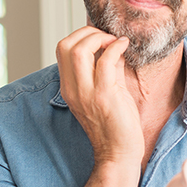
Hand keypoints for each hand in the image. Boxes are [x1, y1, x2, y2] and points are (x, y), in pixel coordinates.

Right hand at [56, 26, 143, 165]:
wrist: (118, 154)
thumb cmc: (116, 125)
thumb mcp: (108, 91)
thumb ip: (107, 68)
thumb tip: (114, 46)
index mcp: (70, 87)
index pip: (62, 49)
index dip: (81, 36)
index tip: (101, 37)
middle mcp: (73, 89)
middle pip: (65, 45)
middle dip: (87, 32)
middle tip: (107, 36)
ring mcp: (86, 93)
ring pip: (79, 50)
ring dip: (99, 37)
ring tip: (114, 41)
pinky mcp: (104, 96)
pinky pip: (105, 61)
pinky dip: (116, 47)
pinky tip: (124, 46)